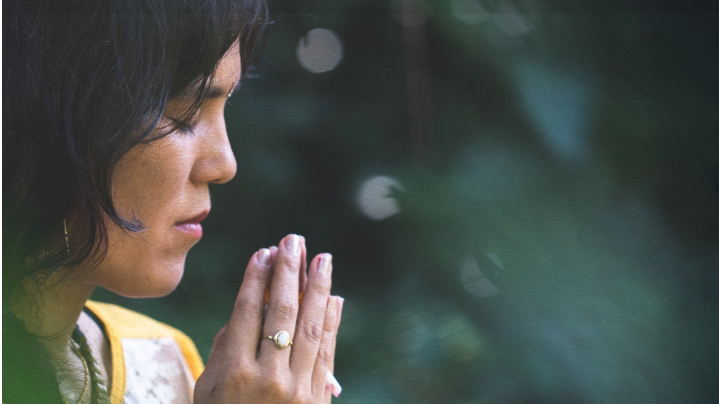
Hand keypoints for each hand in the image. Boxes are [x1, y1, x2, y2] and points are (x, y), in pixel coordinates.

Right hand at [195, 234, 343, 403]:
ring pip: (310, 327)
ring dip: (318, 289)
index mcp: (233, 373)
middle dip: (289, 272)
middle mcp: (267, 378)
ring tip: (322, 259)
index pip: (248, 311)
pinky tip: (334, 298)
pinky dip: (331, 323)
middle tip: (294, 240)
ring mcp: (296, 390)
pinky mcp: (317, 401)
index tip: (264, 252)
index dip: (256, 278)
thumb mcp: (209, 388)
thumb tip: (252, 304)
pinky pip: (326, 353)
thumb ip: (226, 346)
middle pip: (281, 312)